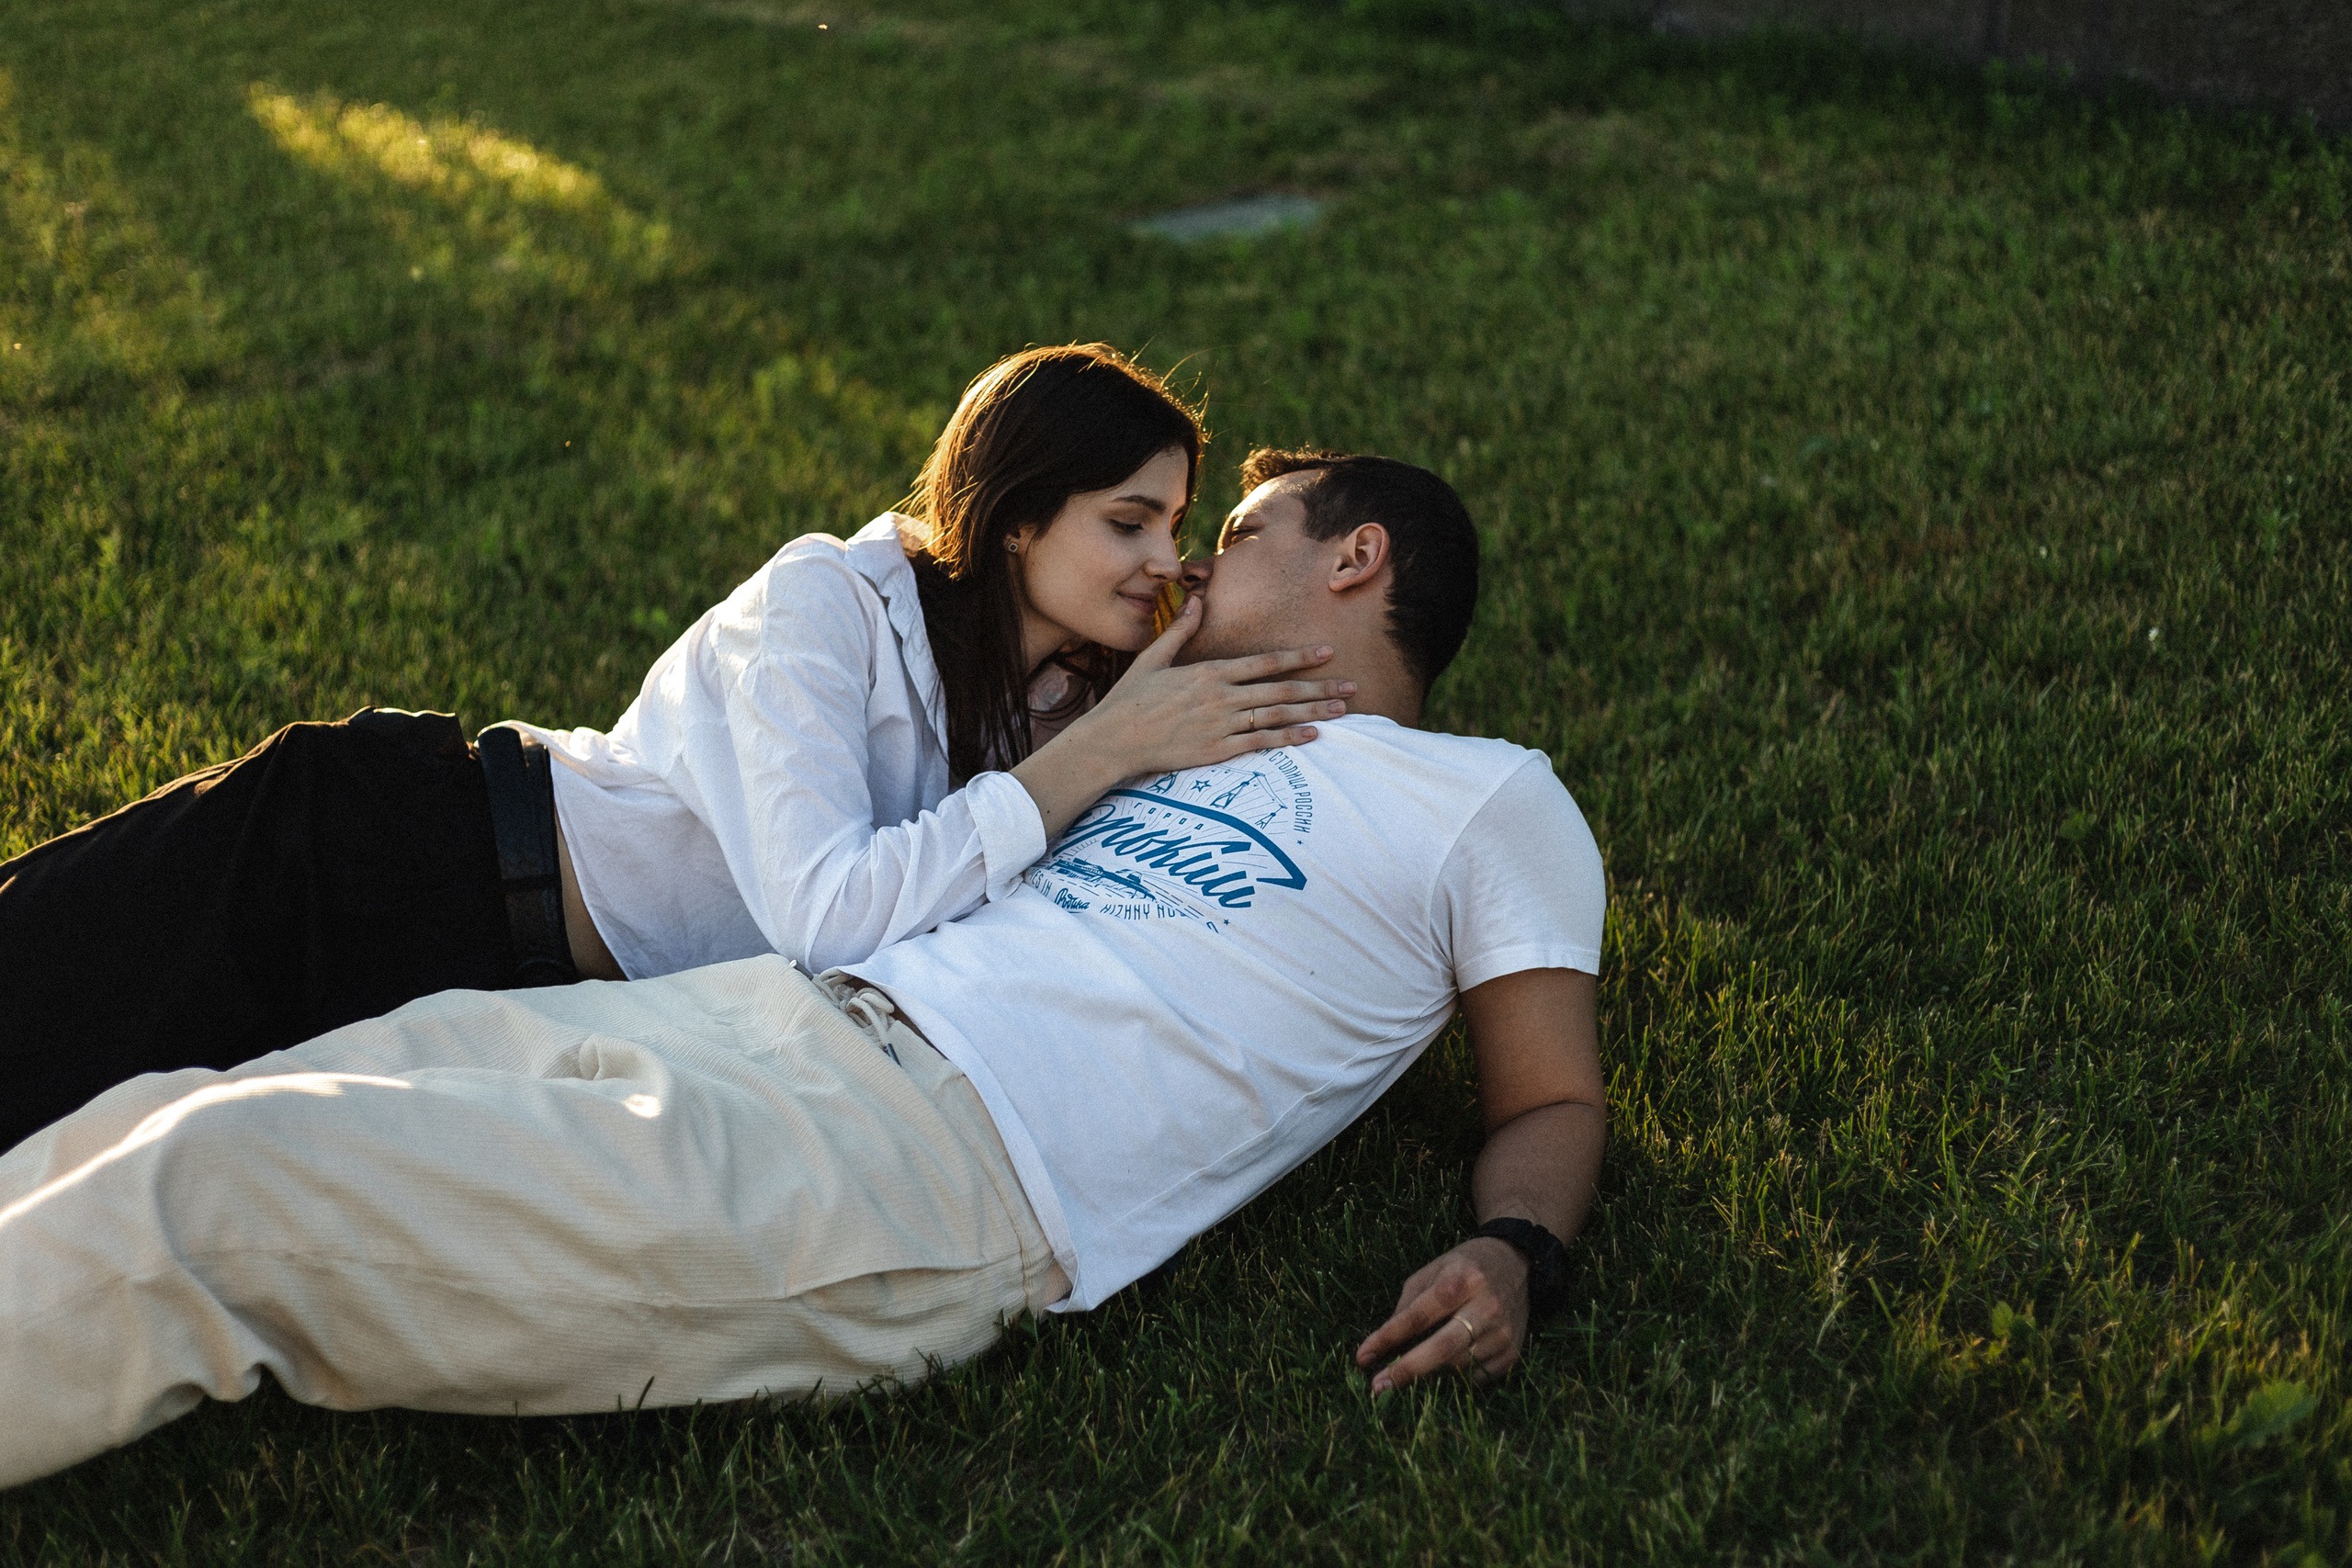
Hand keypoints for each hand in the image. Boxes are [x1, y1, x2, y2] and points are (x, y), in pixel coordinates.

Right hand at [1065, 594, 1353, 777]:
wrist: (1113, 740)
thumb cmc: (1130, 699)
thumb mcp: (1153, 658)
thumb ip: (1180, 630)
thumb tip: (1196, 599)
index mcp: (1208, 672)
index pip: (1264, 662)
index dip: (1298, 657)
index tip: (1326, 651)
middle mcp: (1220, 697)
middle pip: (1280, 689)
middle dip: (1319, 686)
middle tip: (1351, 684)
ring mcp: (1220, 726)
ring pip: (1277, 715)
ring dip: (1312, 712)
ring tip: (1342, 709)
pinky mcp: (1216, 751)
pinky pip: (1260, 743)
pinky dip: (1288, 738)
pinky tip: (1312, 735)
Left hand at [1355, 1237, 1529, 1392]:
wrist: (1515, 1263)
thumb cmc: (1462, 1268)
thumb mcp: (1431, 1272)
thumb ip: (1407, 1305)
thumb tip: (1383, 1346)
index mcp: (1461, 1280)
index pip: (1418, 1315)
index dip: (1388, 1338)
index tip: (1363, 1357)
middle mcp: (1486, 1307)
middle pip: (1443, 1347)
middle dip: (1408, 1370)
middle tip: (1379, 1387)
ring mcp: (1503, 1332)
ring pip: (1458, 1367)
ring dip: (1428, 1376)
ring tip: (1407, 1375)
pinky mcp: (1512, 1353)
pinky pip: (1475, 1378)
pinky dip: (1453, 1379)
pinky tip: (1441, 1371)